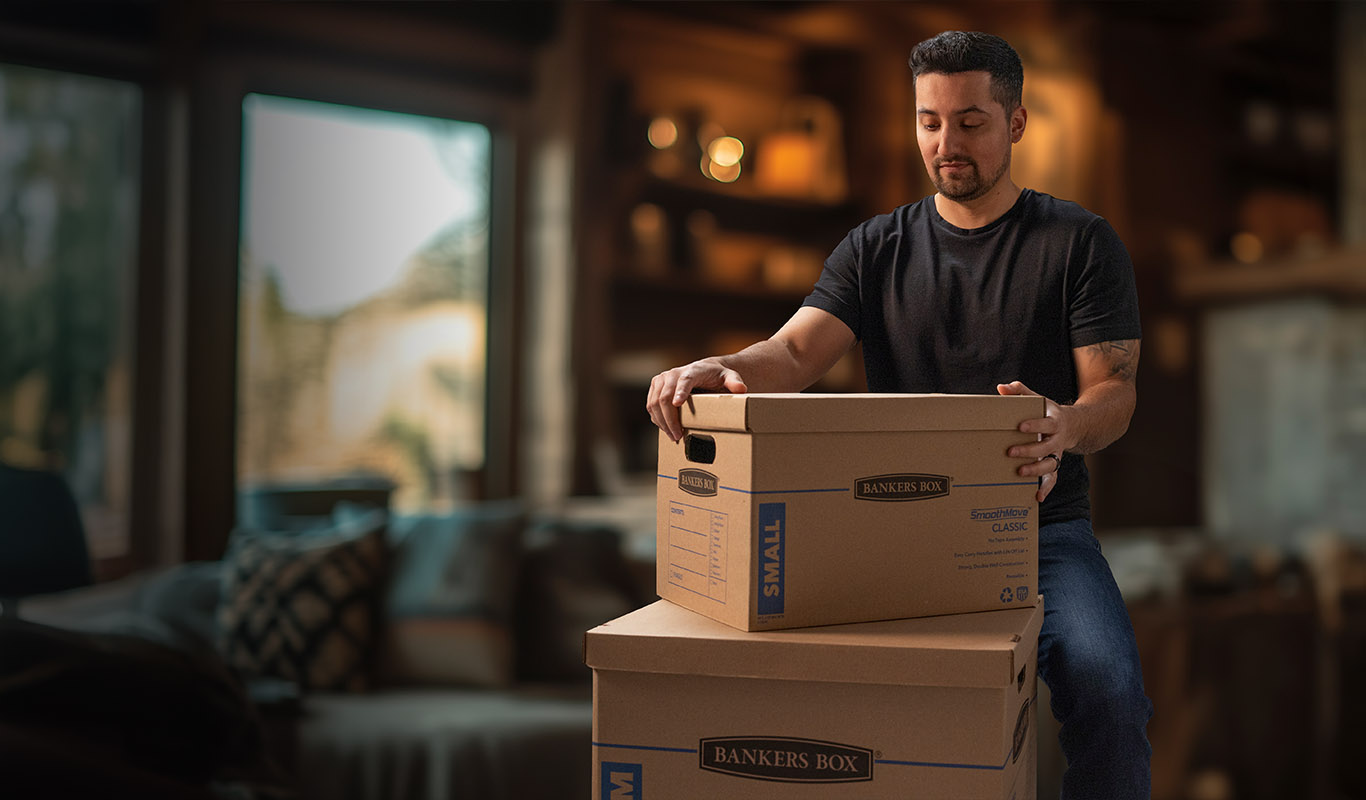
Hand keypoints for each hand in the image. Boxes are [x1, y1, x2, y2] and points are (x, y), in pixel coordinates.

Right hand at [647, 359, 748, 442]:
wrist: (704, 369)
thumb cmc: (717, 375)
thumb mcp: (729, 377)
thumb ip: (734, 382)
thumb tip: (741, 389)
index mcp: (691, 371)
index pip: (684, 381)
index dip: (679, 392)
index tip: (677, 403)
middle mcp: (672, 374)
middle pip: (664, 397)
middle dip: (670, 419)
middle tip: (678, 436)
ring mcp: (661, 380)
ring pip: (654, 403)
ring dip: (662, 422)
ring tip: (674, 437)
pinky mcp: (655, 387)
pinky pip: (651, 405)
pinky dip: (657, 419)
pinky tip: (667, 429)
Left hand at [996, 380, 1075, 502]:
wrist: (1072, 425)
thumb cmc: (1047, 411)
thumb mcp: (1037, 399)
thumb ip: (1020, 391)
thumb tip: (1001, 388)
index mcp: (1054, 421)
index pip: (1046, 423)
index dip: (1034, 425)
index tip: (1020, 427)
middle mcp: (1057, 439)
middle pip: (1046, 446)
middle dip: (1029, 450)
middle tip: (1010, 451)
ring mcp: (1056, 453)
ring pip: (1050, 465)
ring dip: (1036, 470)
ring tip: (1019, 473)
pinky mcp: (1054, 464)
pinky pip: (1053, 478)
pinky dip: (1046, 488)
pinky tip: (1037, 496)